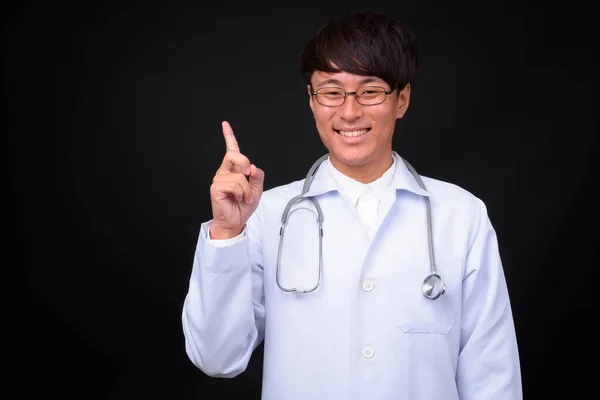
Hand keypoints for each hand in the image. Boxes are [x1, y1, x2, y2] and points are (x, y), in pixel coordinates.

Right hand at [209, 121, 264, 238]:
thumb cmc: (242, 206)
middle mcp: (224, 172)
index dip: (228, 136)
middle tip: (249, 177)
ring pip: (239, 175)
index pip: (230, 150)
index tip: (225, 124)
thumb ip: (257, 177)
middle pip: (234, 155)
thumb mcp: (257, 190)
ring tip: (244, 197)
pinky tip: (239, 198)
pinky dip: (242, 192)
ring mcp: (219, 179)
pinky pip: (234, 184)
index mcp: (232, 170)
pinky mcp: (216, 188)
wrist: (235, 222)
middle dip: (245, 163)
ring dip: (247, 188)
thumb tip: (252, 167)